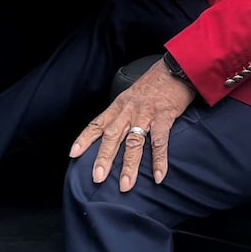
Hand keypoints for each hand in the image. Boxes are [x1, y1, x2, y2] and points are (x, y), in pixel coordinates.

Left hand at [69, 61, 194, 190]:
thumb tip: (116, 133)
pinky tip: (158, 176)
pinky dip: (159, 160)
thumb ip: (124, 113)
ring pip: (134, 141)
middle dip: (104, 158)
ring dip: (129, 165)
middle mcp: (129, 110)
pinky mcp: (164, 116)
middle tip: (97, 177)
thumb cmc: (155, 83)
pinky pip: (160, 141)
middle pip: (112, 136)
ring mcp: (146, 114)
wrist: (177, 67)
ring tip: (125, 185)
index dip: (85, 138)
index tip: (73, 153)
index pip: (98, 123)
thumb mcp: (133, 95)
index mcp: (120, 105)